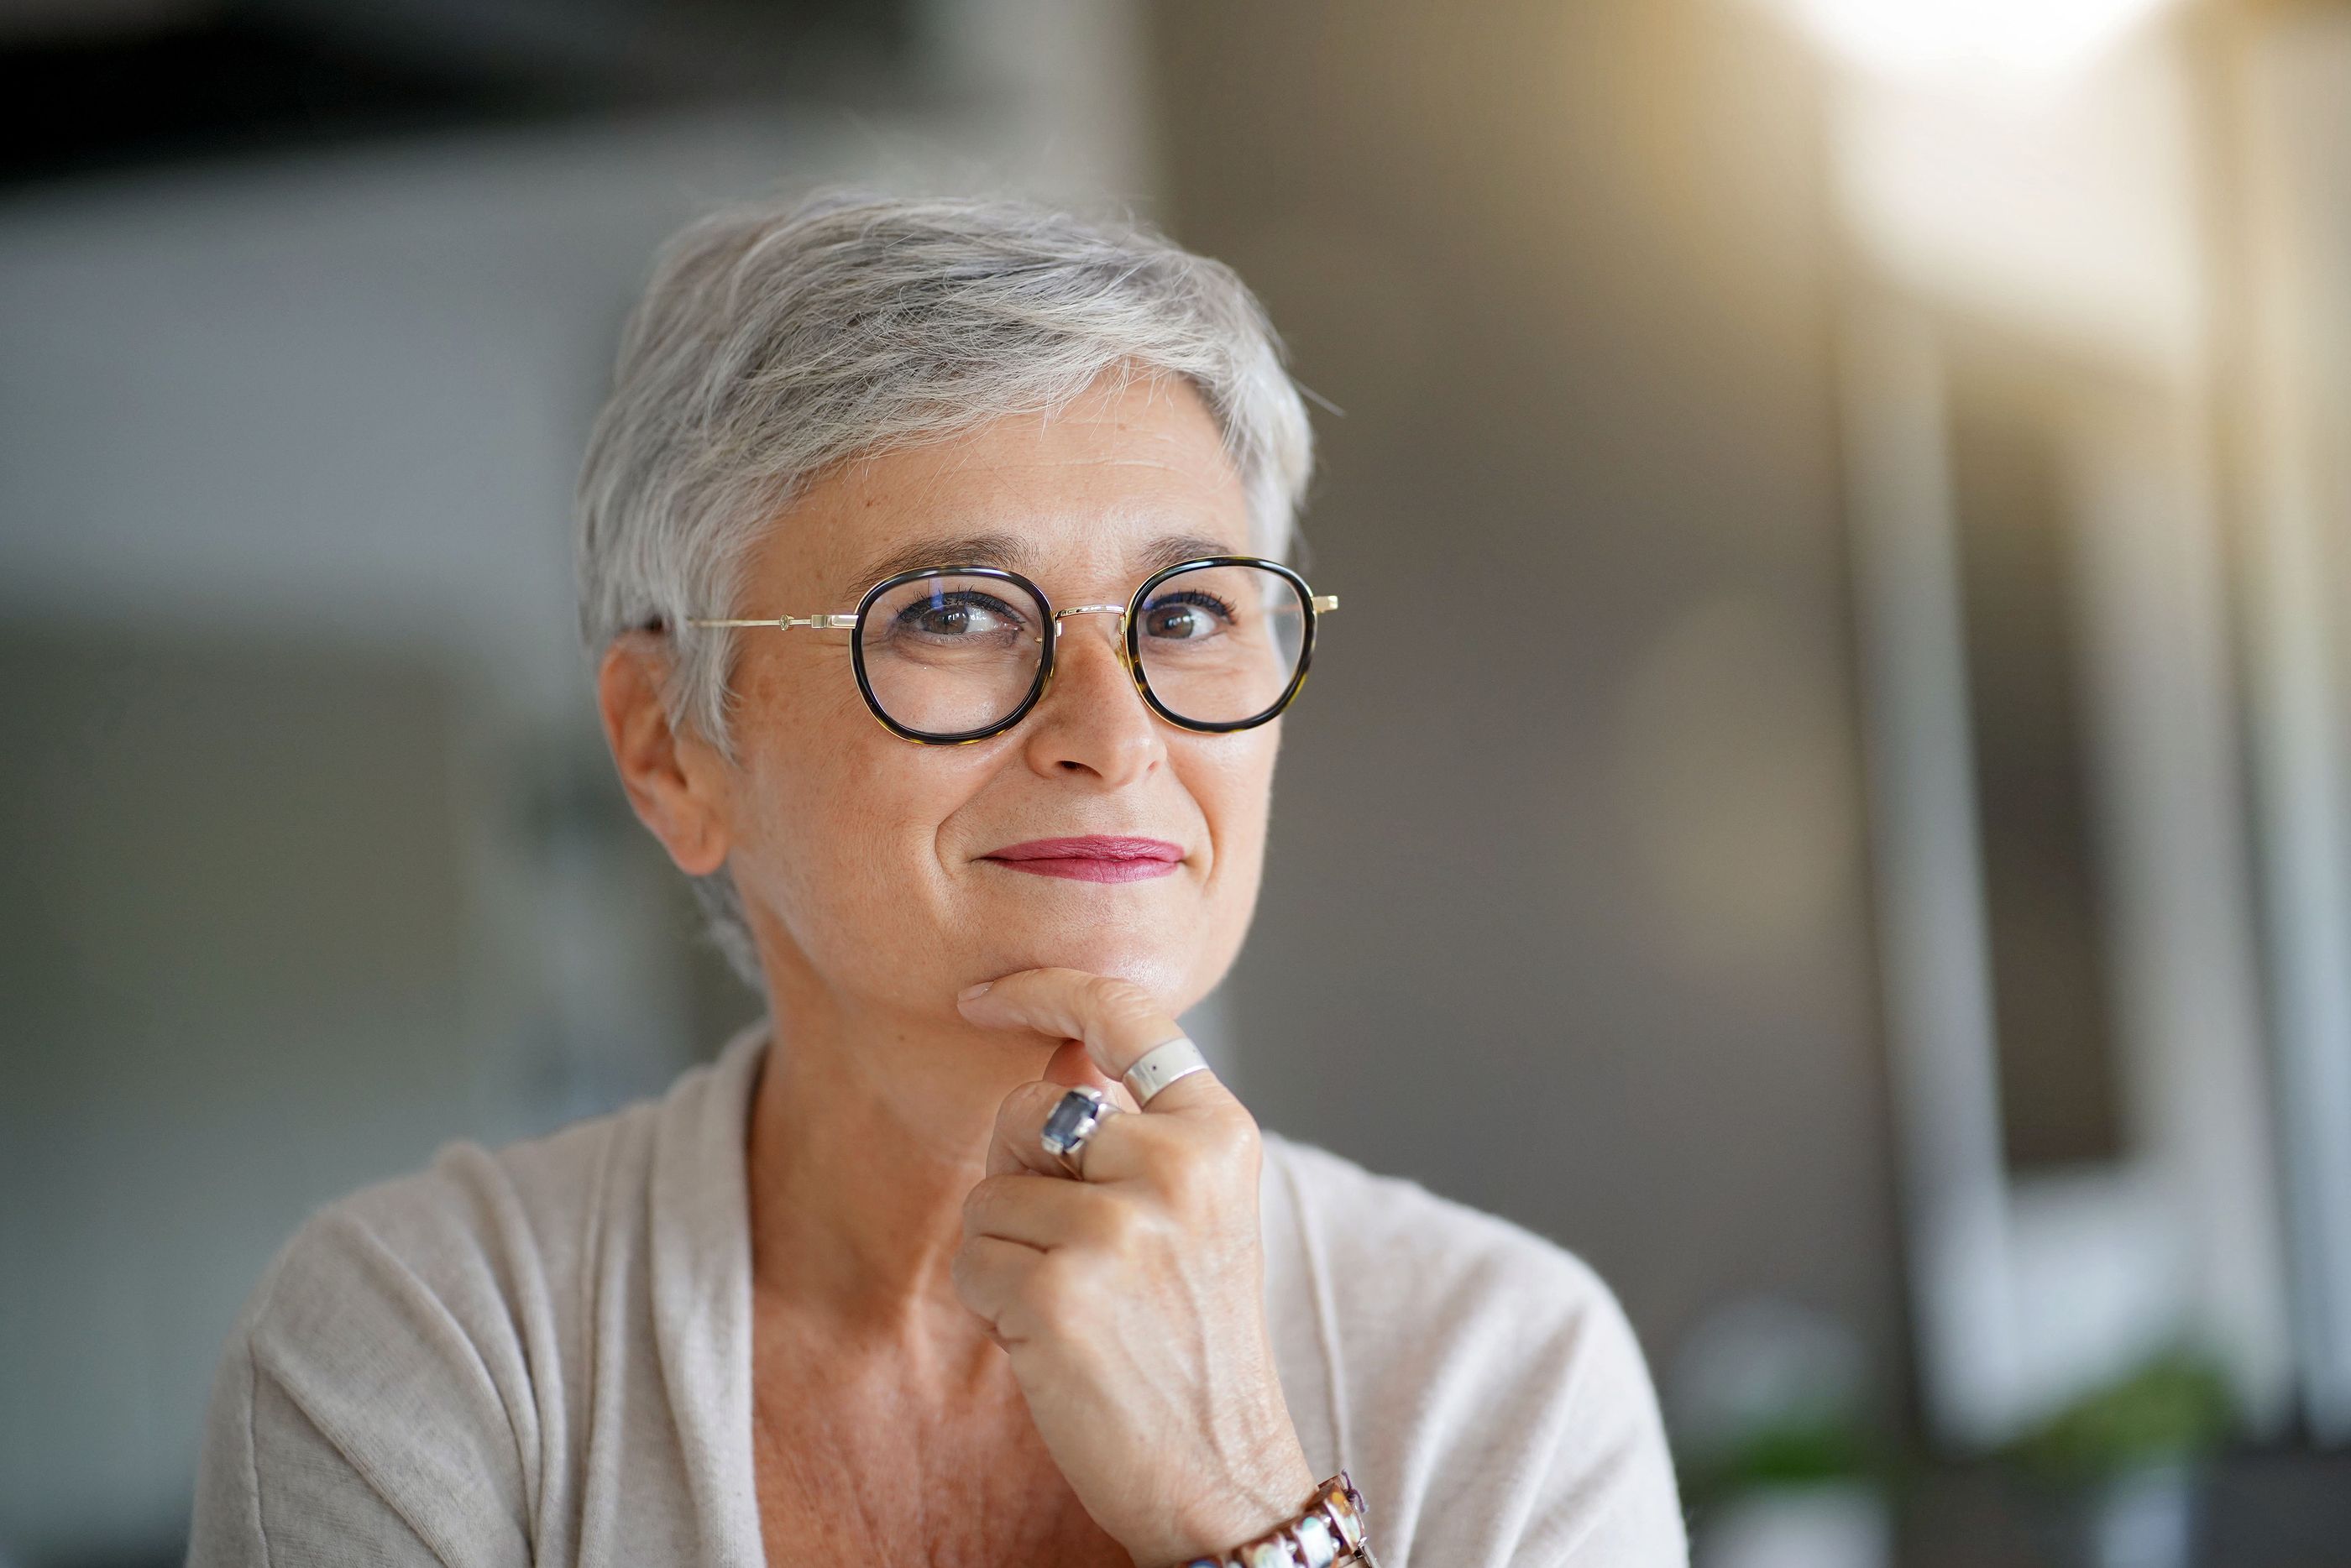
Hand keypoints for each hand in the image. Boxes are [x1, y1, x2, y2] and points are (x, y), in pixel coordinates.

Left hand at [951, 968, 1315, 1567]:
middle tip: (1079, 1250)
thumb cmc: (1192, 1340)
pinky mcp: (1059, 1290)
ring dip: (1007, 1252)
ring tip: (1077, 1306)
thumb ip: (1132, 1126)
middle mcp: (1177, 1164)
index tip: (986, 994)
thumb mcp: (1190, 1209)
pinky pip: (972, 1260)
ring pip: (989, 1192)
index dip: (1044, 988)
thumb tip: (1056, 1049)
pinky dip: (992, 1304)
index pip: (1125, 1014)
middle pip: (1028, 1109)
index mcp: (1219, 1132)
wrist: (1220, 1472)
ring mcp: (1119, 1227)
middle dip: (1022, 1173)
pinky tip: (1054, 1342)